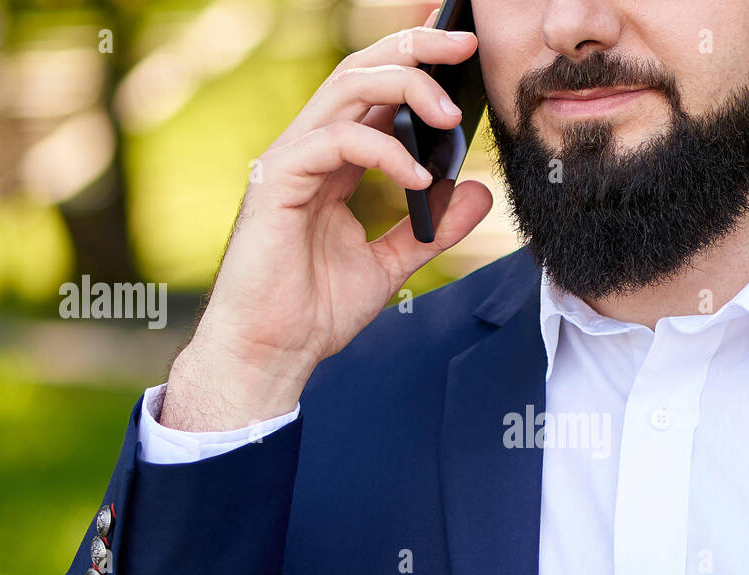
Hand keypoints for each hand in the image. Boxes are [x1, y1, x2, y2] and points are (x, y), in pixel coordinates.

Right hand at [161, 4, 492, 430]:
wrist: (272, 354)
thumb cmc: (314, 312)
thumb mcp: (392, 264)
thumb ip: (433, 226)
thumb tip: (476, 191)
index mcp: (334, 161)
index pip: (377, 90)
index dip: (417, 60)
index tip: (466, 52)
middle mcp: (310, 149)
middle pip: (362, 69)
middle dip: (415, 48)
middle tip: (464, 47)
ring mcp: (290, 161)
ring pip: (348, 88)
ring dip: (405, 88)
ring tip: (449, 117)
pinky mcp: (277, 182)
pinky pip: (335, 141)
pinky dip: (382, 150)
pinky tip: (414, 177)